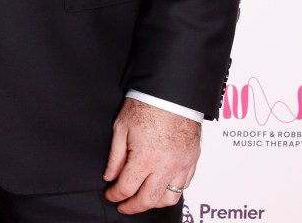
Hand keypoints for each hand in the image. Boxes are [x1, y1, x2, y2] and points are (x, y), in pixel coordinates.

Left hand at [103, 98, 199, 213]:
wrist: (171, 93)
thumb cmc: (146, 105)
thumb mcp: (121, 127)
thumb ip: (115, 156)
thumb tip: (110, 175)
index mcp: (144, 158)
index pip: (127, 188)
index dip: (115, 195)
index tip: (110, 195)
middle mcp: (165, 167)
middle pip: (148, 200)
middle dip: (133, 207)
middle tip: (124, 206)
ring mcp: (181, 166)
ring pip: (169, 198)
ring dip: (154, 202)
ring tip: (143, 197)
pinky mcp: (192, 161)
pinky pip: (184, 186)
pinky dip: (172, 190)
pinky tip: (162, 185)